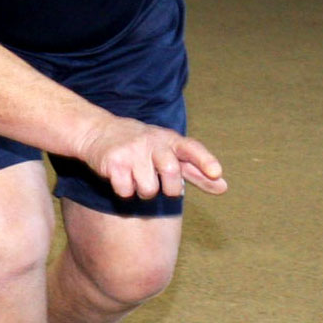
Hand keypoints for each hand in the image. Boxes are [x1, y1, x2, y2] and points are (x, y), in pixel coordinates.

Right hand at [78, 116, 226, 198]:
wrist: (98, 131)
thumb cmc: (142, 147)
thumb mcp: (169, 153)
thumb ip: (196, 171)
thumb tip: (224, 187)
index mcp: (169, 139)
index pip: (191, 148)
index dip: (205, 161)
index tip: (216, 172)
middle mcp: (153, 142)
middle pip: (171, 173)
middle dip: (169, 189)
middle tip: (161, 186)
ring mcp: (133, 151)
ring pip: (148, 189)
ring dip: (143, 192)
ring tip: (137, 177)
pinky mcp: (114, 162)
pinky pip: (126, 191)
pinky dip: (125, 191)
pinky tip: (121, 178)